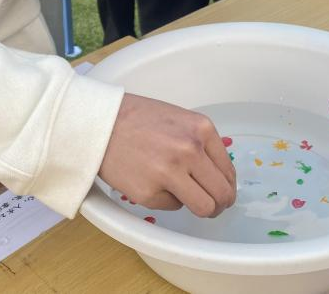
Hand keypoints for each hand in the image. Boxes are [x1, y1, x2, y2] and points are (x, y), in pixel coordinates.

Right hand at [98, 94, 235, 217]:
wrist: (101, 122)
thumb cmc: (137, 119)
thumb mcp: (179, 119)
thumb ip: (200, 143)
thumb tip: (218, 174)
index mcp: (201, 129)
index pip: (228, 170)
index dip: (227, 186)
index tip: (223, 192)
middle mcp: (190, 150)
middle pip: (221, 193)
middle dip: (220, 204)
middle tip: (214, 206)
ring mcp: (170, 173)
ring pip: (204, 207)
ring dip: (201, 209)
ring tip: (189, 201)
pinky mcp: (149, 192)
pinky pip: (173, 207)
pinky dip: (167, 200)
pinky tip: (153, 182)